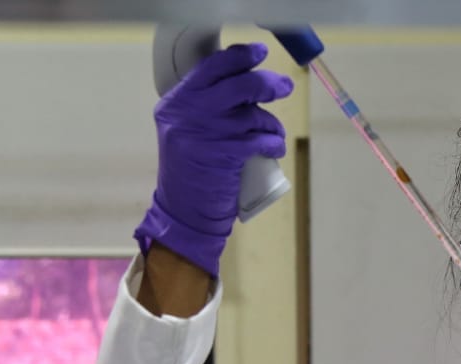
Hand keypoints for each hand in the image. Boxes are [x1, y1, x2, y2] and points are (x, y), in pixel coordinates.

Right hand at [134, 43, 293, 276]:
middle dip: (267, 83)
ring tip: (272, 136)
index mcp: (176, 102)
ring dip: (271, 125)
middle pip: (239, 85)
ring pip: (254, 115)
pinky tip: (274, 148)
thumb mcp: (187, 131)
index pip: (211, 67)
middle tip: (284, 86)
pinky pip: (261, 139)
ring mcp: (206, 133)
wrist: (185, 213)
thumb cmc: (193, 172)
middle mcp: (188, 113)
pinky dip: (273, 143)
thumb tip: (249, 82)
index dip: (239, 57)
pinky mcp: (225, 154)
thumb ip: (206, 106)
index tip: (259, 53)